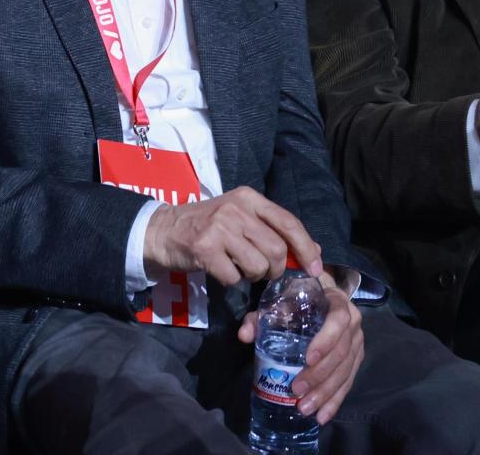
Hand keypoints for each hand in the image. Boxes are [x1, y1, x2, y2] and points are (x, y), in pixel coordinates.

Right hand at [142, 187, 322, 286]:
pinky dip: (231, 280)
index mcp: (249, 198)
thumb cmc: (208, 225)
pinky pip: (233, 277)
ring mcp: (219, 228)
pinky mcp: (204, 248)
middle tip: (264, 272)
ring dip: (253, 276)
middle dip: (275, 268)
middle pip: (276, 249)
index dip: (306, 247)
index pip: (288, 222)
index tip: (316, 268)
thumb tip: (315, 250)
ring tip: (240, 268)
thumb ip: (274, 230)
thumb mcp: (242, 218)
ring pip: (257, 265)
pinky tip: (221, 270)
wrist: (163, 230)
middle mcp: (236, 209)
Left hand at [235, 277, 362, 422]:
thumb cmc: (297, 299)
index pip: (338, 321)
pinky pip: (349, 382)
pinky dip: (335, 401)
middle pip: (342, 352)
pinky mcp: (356, 359)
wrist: (320, 297)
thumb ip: (259, 317)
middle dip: (320, 375)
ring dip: (326, 393)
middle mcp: (353, 323)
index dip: (325, 341)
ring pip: (346, 371)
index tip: (307, 359)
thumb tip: (245, 335)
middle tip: (297, 390)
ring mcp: (356, 342)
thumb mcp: (278, 302)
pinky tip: (322, 416)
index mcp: (336, 301)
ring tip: (305, 408)